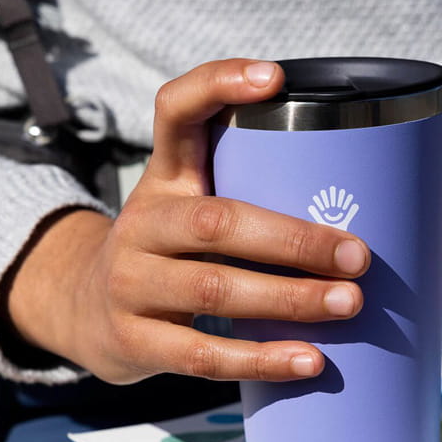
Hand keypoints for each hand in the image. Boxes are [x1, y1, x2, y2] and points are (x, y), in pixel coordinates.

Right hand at [0, 59, 368, 383]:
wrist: (83, 313)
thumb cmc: (165, 259)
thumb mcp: (186, 212)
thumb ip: (244, 202)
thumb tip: (355, 221)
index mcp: (162, 181)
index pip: (174, 113)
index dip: (217, 86)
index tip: (275, 79)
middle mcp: (142, 225)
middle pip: (218, 221)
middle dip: (295, 239)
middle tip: (358, 257)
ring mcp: (132, 284)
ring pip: (216, 288)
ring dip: (289, 299)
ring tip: (347, 305)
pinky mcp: (135, 341)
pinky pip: (204, 355)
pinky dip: (261, 358)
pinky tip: (308, 362)